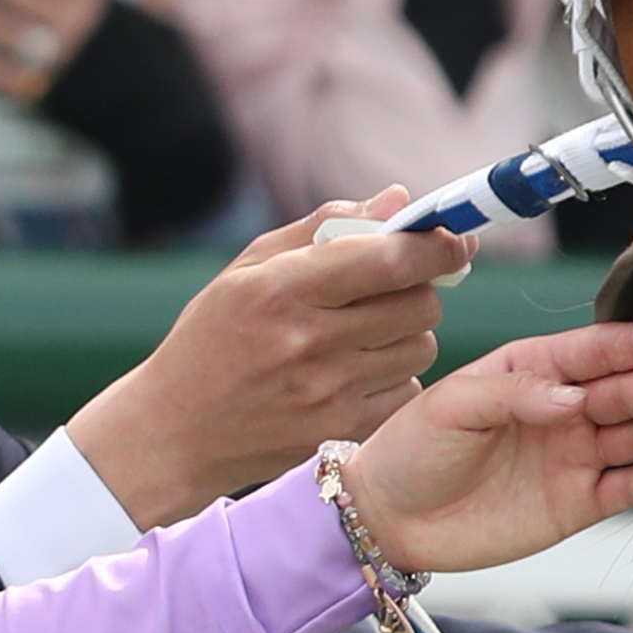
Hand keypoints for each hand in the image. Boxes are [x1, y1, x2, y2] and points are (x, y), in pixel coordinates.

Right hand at [64, 194, 462, 524]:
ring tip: (365, 335)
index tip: (456, 239)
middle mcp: (308, 339)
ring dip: (407, 334)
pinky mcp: (340, 430)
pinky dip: (395, 378)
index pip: (390, 258)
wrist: (175, 431)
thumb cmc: (213, 337)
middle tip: (396, 290)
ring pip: (421, 347)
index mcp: (283, 287)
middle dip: (420, 288)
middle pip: (419, 303)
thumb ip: (325, 225)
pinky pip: (408, 391)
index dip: (437, 244)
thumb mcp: (249, 268)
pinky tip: (357, 374)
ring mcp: (327, 391)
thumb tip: (399, 200)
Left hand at [332, 319, 632, 572]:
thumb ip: (513, 393)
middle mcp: (565, 408)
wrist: (391, 519)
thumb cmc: (413, 448)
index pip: (592, 351)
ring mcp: (576, 455)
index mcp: (534, 370)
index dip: (631, 345)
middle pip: (623, 393)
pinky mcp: (578, 502)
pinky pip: (625, 489)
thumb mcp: (452, 406)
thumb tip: (572, 398)